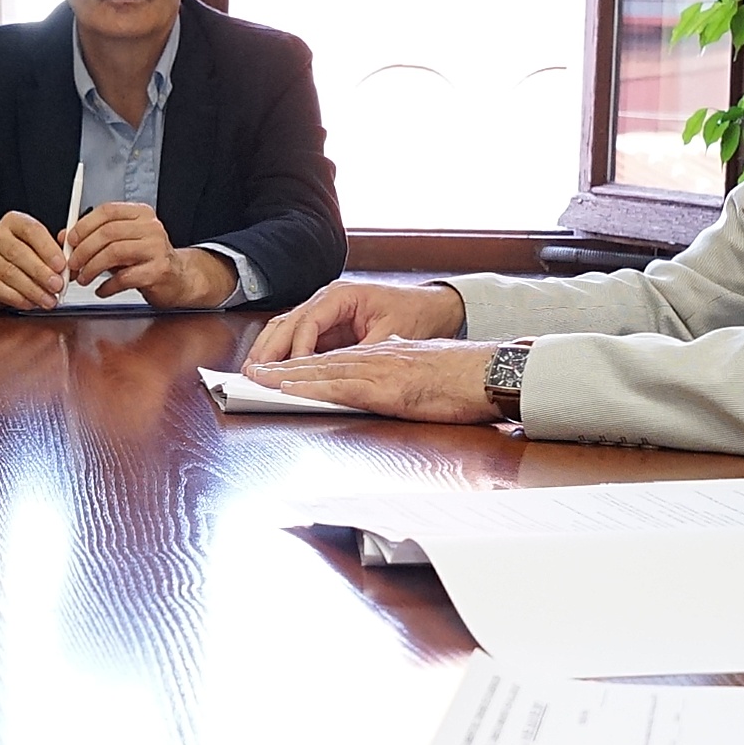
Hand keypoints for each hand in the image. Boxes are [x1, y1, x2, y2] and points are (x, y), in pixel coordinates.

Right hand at [0, 211, 70, 310]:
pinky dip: (16, 297)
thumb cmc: (17, 259)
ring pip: (9, 272)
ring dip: (32, 289)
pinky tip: (30, 303)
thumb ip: (58, 251)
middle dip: (41, 272)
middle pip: (19, 252)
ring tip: (48, 300)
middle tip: (57, 286)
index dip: (48, 248)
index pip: (32, 230)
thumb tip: (73, 253)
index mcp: (15, 222)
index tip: (61, 265)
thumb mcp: (39, 250)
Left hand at [63, 203, 234, 308]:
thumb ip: (94, 238)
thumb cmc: (146, 260)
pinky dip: (107, 286)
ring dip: (92, 268)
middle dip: (84, 250)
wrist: (179, 278)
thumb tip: (64, 238)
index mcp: (140, 214)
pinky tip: (101, 290)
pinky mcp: (159, 270)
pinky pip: (125, 277)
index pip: (107, 211)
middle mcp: (151, 227)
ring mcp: (157, 248)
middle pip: (108, 233)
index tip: (70, 241)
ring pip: (114, 252)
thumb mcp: (121, 243)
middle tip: (72, 265)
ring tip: (83, 279)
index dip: (84, 225)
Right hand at [248, 279, 463, 364]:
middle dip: (269, 350)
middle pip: (287, 323)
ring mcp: (324, 310)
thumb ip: (362, 352)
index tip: (290, 374)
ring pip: (285, 328)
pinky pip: (297, 337)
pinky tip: (273, 370)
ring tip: (253, 372)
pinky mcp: (326, 325)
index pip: (307, 322)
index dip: (297, 350)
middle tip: (253, 374)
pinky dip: (283, 353)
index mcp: (341, 295)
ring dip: (269, 351)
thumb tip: (336, 373)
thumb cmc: (415, 314)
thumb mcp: (391, 335)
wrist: (433, 306)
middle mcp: (327, 299)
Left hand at [254, 339, 508, 424]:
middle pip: (322, 360)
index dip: (306, 363)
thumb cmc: (465, 379)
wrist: (490, 374)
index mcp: (387, 355)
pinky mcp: (385, 388)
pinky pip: (340, 386)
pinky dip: (310, 387)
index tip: (280, 368)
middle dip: (285, 366)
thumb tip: (394, 384)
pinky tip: (289, 390)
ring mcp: (379, 371)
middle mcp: (377, 357)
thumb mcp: (428, 371)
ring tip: (259, 379)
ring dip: (287, 375)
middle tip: (253, 371)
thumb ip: (404, 375)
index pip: (338, 357)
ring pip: (323, 370)